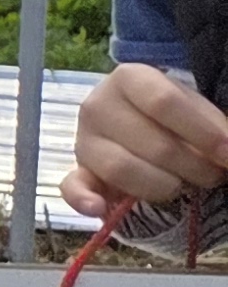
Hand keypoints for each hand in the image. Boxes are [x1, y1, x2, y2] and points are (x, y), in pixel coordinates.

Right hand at [61, 60, 227, 219]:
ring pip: (123, 170)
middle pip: (153, 144)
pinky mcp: (79, 172)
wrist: (144, 125)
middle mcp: (98, 105)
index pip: (164, 103)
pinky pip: (72, 187)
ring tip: (184, 185)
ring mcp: (84, 140)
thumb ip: (215, 128)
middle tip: (214, 173)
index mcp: (129, 78)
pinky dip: (83, 199)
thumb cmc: (176, 118)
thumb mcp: (197, 110)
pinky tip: (98, 208)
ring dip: (165, 186)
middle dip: (195, 167)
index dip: (203, 133)